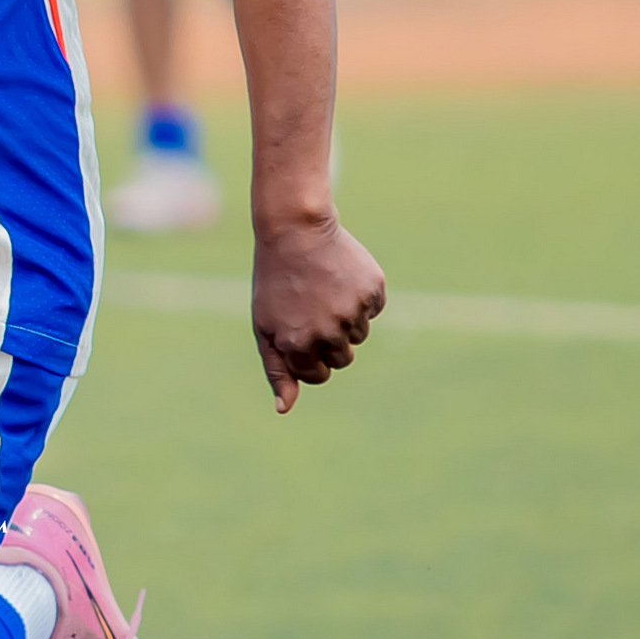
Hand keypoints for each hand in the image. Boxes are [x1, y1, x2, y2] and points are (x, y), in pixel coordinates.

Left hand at [252, 214, 386, 412]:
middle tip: (311, 308)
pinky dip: (361, 296)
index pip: (318, 375)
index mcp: (298, 345)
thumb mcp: (265, 326)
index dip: (309, 357)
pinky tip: (340, 276)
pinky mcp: (373, 290)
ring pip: (359, 334)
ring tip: (324, 289)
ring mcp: (353, 311)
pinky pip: (374, 308)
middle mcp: (327, 332)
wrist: (296, 230)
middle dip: (328, 340)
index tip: (300, 333)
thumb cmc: (276, 282)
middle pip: (342, 359)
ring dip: (345, 317)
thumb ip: (277, 370)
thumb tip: (285, 408)